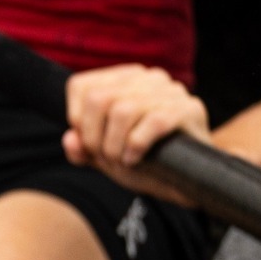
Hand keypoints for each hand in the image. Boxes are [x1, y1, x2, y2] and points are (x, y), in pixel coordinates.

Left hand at [63, 65, 209, 205]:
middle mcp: (148, 78)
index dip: (76, 119)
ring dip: (114, 145)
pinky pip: (153, 122)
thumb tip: (70, 138)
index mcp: (124, 79)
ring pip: (123, 111)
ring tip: (122, 160)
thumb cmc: (142, 162)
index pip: (81, 86)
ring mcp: (171, 91)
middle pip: (98, 99)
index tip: (89, 142)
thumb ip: (81, 147)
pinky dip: (136, 146)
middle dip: (93, 137)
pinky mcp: (190, 109)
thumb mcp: (103, 157)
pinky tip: (136, 159)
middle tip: (105, 157)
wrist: (182, 182)